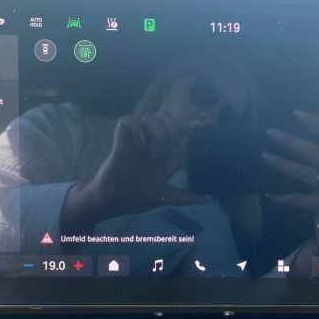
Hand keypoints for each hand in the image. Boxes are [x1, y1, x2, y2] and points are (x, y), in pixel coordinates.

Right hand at [61, 111, 205, 231]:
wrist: (110, 202)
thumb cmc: (134, 197)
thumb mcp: (163, 196)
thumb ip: (184, 197)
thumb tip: (207, 201)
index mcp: (163, 155)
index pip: (178, 134)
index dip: (187, 129)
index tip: (195, 129)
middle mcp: (151, 144)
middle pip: (166, 119)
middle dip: (172, 126)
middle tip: (168, 143)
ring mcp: (136, 141)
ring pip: (149, 116)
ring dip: (155, 128)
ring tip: (152, 148)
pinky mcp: (121, 140)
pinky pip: (127, 120)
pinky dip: (134, 126)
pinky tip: (139, 141)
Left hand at [262, 110, 318, 256]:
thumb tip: (295, 138)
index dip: (316, 122)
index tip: (296, 113)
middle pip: (315, 151)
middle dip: (292, 141)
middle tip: (271, 132)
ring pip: (305, 173)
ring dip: (283, 164)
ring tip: (265, 156)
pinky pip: (300, 199)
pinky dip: (283, 197)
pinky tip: (269, 195)